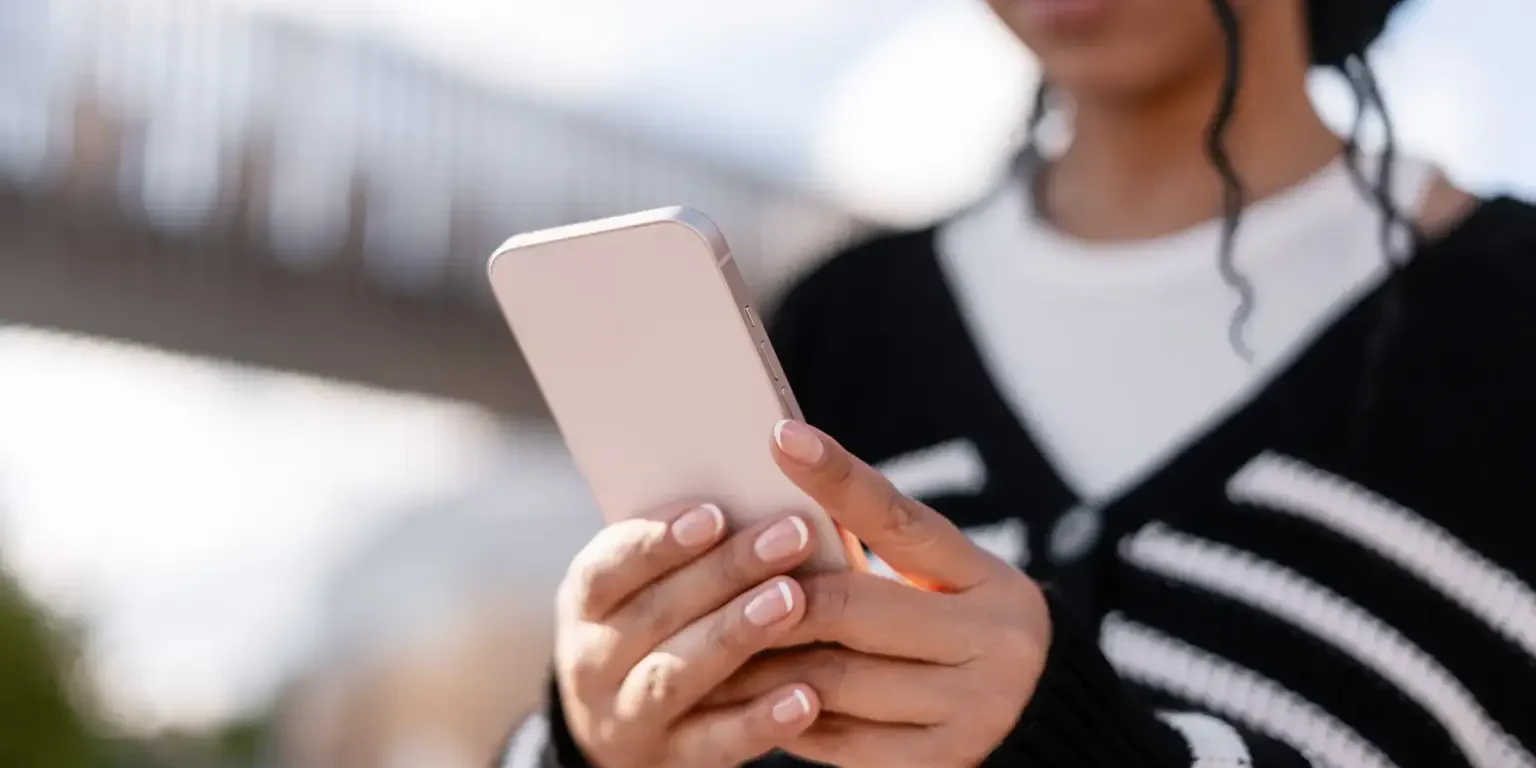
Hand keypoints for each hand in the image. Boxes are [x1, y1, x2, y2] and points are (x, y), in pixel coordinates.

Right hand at [553, 503, 826, 767]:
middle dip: (725, 571)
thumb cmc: (656, 623)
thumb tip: (764, 486)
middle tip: (792, 535)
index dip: (656, 541)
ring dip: (736, 633)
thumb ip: (686, 548)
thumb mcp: (643, 585)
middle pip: (655, 613)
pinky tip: (806, 697)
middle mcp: (594, 661)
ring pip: (676, 675)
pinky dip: (760, 721)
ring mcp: (629, 717)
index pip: (607, 568)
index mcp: (587, 602)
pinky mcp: (673, 761)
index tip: (714, 512)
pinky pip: (717, 743)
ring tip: (792, 600)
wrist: (620, 730)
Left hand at [703, 421, 1052, 767]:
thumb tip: (777, 493)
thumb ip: (877, 550)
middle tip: (705, 577)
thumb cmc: (955, 631)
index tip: (780, 436)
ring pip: (830, 678)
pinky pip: (833, 740)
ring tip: (701, 638)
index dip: (838, 476)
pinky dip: (780, 714)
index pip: (901, 519)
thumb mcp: (941, 582)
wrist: (1030, 725)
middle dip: (769, 594)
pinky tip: (743, 696)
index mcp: (989, 580)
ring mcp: (971, 713)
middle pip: (850, 607)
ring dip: (757, 660)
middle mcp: (994, 644)